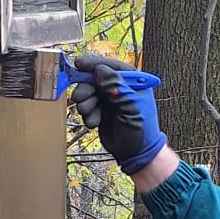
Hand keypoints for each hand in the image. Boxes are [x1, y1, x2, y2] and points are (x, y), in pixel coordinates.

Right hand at [69, 54, 167, 175]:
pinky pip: (87, 107)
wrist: (136, 154)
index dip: (93, 64)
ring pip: (88, 93)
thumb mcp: (131, 106)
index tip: (78, 64)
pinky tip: (95, 123)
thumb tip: (99, 69)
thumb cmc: (141, 130)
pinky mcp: (100, 111)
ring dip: (86, 104)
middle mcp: (118, 87)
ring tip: (91, 115)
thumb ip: (116, 87)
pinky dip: (88, 115)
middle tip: (79, 98)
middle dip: (85, 89)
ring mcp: (108, 99)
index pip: (110, 66)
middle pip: (94, 79)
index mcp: (132, 81)